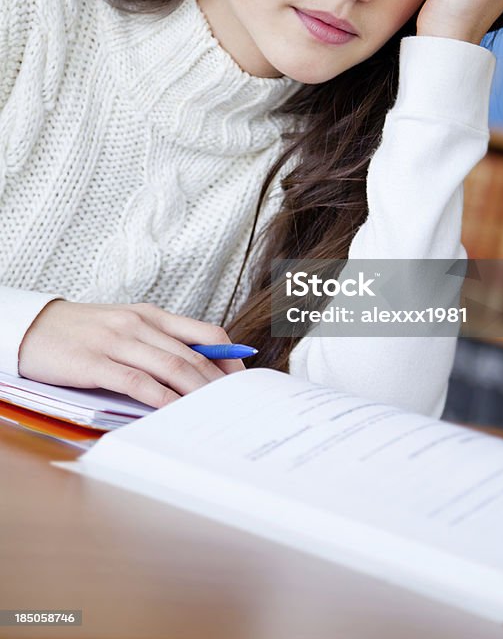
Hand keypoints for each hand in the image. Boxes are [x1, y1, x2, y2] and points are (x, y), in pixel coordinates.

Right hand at [18, 299, 244, 407]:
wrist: (34, 327)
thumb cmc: (83, 332)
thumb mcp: (126, 327)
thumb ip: (158, 343)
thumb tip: (196, 369)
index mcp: (152, 315)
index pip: (206, 334)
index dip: (230, 358)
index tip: (243, 380)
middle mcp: (139, 324)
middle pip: (192, 355)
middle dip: (219, 383)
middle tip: (236, 405)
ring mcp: (118, 342)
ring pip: (171, 366)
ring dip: (197, 391)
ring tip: (215, 412)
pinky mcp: (95, 362)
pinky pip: (136, 381)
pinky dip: (160, 397)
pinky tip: (173, 411)